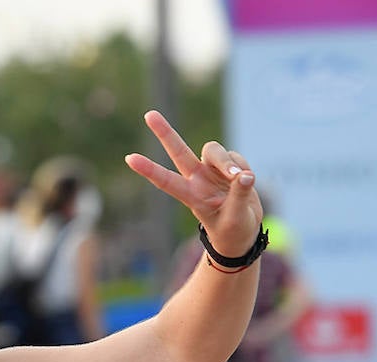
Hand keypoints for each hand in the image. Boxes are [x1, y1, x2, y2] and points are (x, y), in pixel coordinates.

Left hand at [125, 110, 263, 258]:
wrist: (244, 231)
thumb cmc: (233, 230)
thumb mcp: (235, 219)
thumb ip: (239, 196)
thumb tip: (245, 175)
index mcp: (191, 196)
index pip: (166, 181)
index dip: (148, 169)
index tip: (129, 158)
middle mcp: (197, 179)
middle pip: (179, 151)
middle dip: (165, 133)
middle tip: (149, 114)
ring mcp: (212, 171)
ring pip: (213, 150)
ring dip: (226, 161)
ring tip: (238, 176)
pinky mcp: (229, 166)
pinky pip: (235, 156)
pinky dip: (242, 165)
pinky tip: (247, 180)